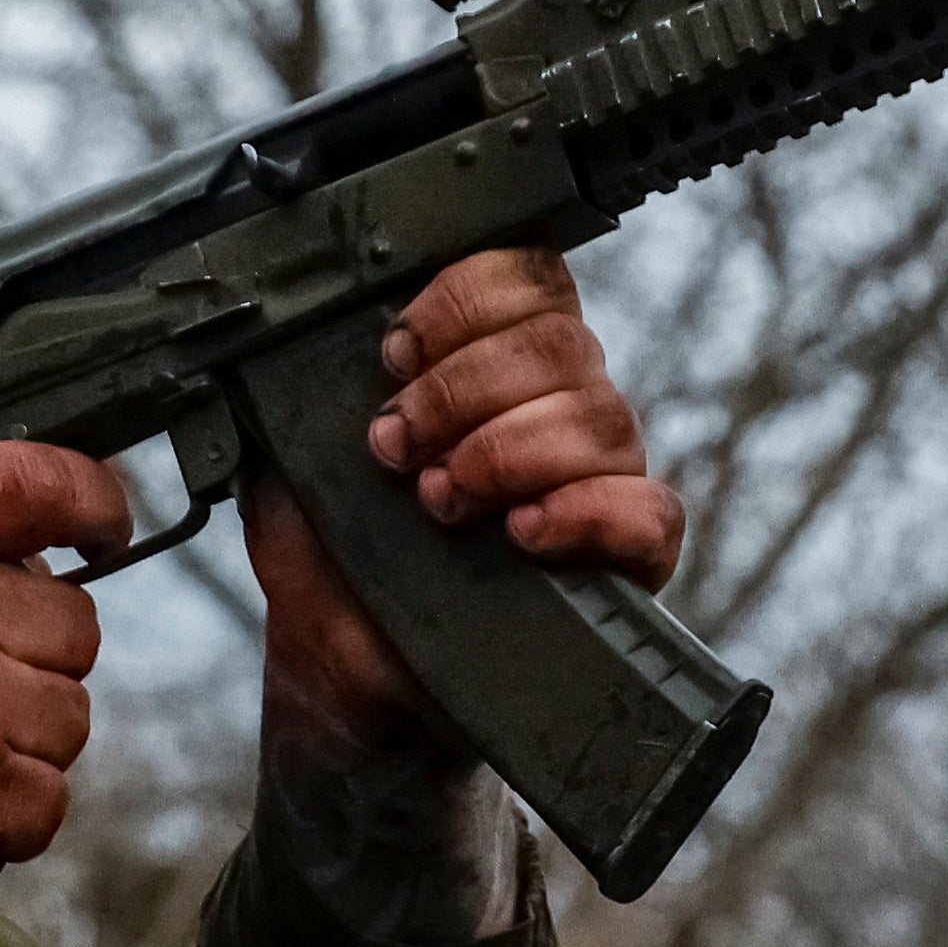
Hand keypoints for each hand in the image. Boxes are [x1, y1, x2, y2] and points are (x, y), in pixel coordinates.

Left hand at [257, 249, 682, 763]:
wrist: (346, 670)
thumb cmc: (333, 557)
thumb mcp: (297, 455)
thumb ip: (308, 386)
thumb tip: (299, 336)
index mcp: (494, 364)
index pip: (529, 277)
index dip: (465, 300)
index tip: (395, 353)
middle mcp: (560, 409)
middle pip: (562, 342)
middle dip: (465, 387)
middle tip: (399, 447)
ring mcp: (601, 481)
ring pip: (603, 417)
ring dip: (508, 451)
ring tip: (439, 500)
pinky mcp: (628, 561)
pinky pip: (651, 513)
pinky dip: (587, 512)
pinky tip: (523, 533)